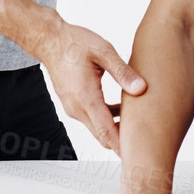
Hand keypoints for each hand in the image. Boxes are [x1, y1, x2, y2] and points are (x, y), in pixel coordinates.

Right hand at [30, 17, 145, 151]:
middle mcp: (77, 108)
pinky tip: (119, 108)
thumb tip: (140, 88)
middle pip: (102, 136)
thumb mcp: (103, 51)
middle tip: (144, 139)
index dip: (122, 145)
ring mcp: (73, 108)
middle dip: (122, 141)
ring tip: (135, 119)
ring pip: (97, 129)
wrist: (50, 40)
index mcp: (86, 98)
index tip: (137, 153)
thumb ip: (123, 72)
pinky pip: (91, 120)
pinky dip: (106, 120)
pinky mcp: (72, 105)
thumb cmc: (74, 43)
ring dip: (114, 128)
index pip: (107, 132)